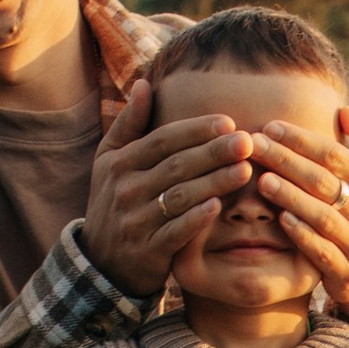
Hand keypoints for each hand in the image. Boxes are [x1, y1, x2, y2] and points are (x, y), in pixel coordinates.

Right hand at [83, 82, 252, 297]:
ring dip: (214, 182)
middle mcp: (126, 189)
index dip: (196, 130)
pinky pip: (175, 232)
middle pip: (176, 166)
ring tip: (245, 170)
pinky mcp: (148, 251)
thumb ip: (128, 124)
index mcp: (120, 163)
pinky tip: (219, 205)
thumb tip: (143, 84)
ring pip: (180, 197)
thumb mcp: (110, 161)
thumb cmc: (114, 203)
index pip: (162, 141)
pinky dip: (197, 219)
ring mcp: (136, 221)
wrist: (102, 263)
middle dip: (213, 152)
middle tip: (247, 142)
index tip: (228, 122)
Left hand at [249, 102, 348, 323]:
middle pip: (323, 181)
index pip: (334, 155)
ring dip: (291, 197)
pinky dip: (302, 234)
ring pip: (321, 216)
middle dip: (286, 161)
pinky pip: (321, 251)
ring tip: (263, 180)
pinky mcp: (346, 272)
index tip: (270, 127)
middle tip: (254, 146)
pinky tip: (281, 219)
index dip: (301, 140)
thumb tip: (344, 111)